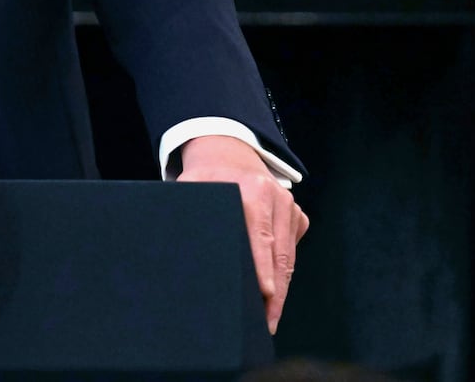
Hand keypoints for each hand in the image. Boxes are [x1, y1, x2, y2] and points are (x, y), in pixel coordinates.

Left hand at [177, 135, 308, 334]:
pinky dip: (283, 273)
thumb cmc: (206, 175)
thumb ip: (188, 209)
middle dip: (274, 292)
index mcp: (253, 190)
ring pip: (289, 258)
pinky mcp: (297, 217)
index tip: (265, 292)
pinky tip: (272, 296)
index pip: (260, 236)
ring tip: (268, 317)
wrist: (229, 152)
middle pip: (279, 254)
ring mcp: (291, 208)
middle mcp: (278, 198)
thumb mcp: (193, 185)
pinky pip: (291, 251)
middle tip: (265, 322)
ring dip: (281, 289)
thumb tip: (177, 244)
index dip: (263, 266)